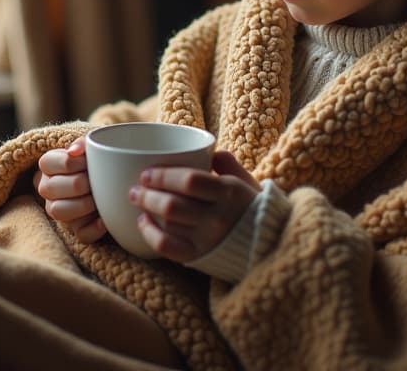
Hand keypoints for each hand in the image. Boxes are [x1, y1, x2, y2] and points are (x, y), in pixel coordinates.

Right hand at [32, 137, 106, 243]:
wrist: (114, 175)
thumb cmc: (99, 158)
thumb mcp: (93, 145)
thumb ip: (84, 143)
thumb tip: (74, 151)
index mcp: (48, 165)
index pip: (48, 162)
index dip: (73, 163)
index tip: (89, 161)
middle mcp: (47, 188)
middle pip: (54, 187)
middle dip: (80, 183)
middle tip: (96, 180)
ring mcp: (58, 209)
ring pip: (59, 212)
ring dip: (83, 205)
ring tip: (100, 198)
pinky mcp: (75, 229)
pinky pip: (80, 233)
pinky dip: (95, 228)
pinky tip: (105, 219)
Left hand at [129, 151, 260, 262]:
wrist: (269, 243)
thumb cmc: (251, 206)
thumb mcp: (245, 181)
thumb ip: (227, 163)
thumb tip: (209, 150)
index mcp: (229, 192)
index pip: (189, 181)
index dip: (163, 176)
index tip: (147, 172)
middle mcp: (217, 217)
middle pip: (172, 204)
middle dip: (148, 194)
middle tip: (136, 187)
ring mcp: (207, 239)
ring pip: (167, 223)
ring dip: (147, 209)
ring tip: (137, 200)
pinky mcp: (199, 256)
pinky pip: (167, 246)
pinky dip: (150, 233)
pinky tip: (143, 222)